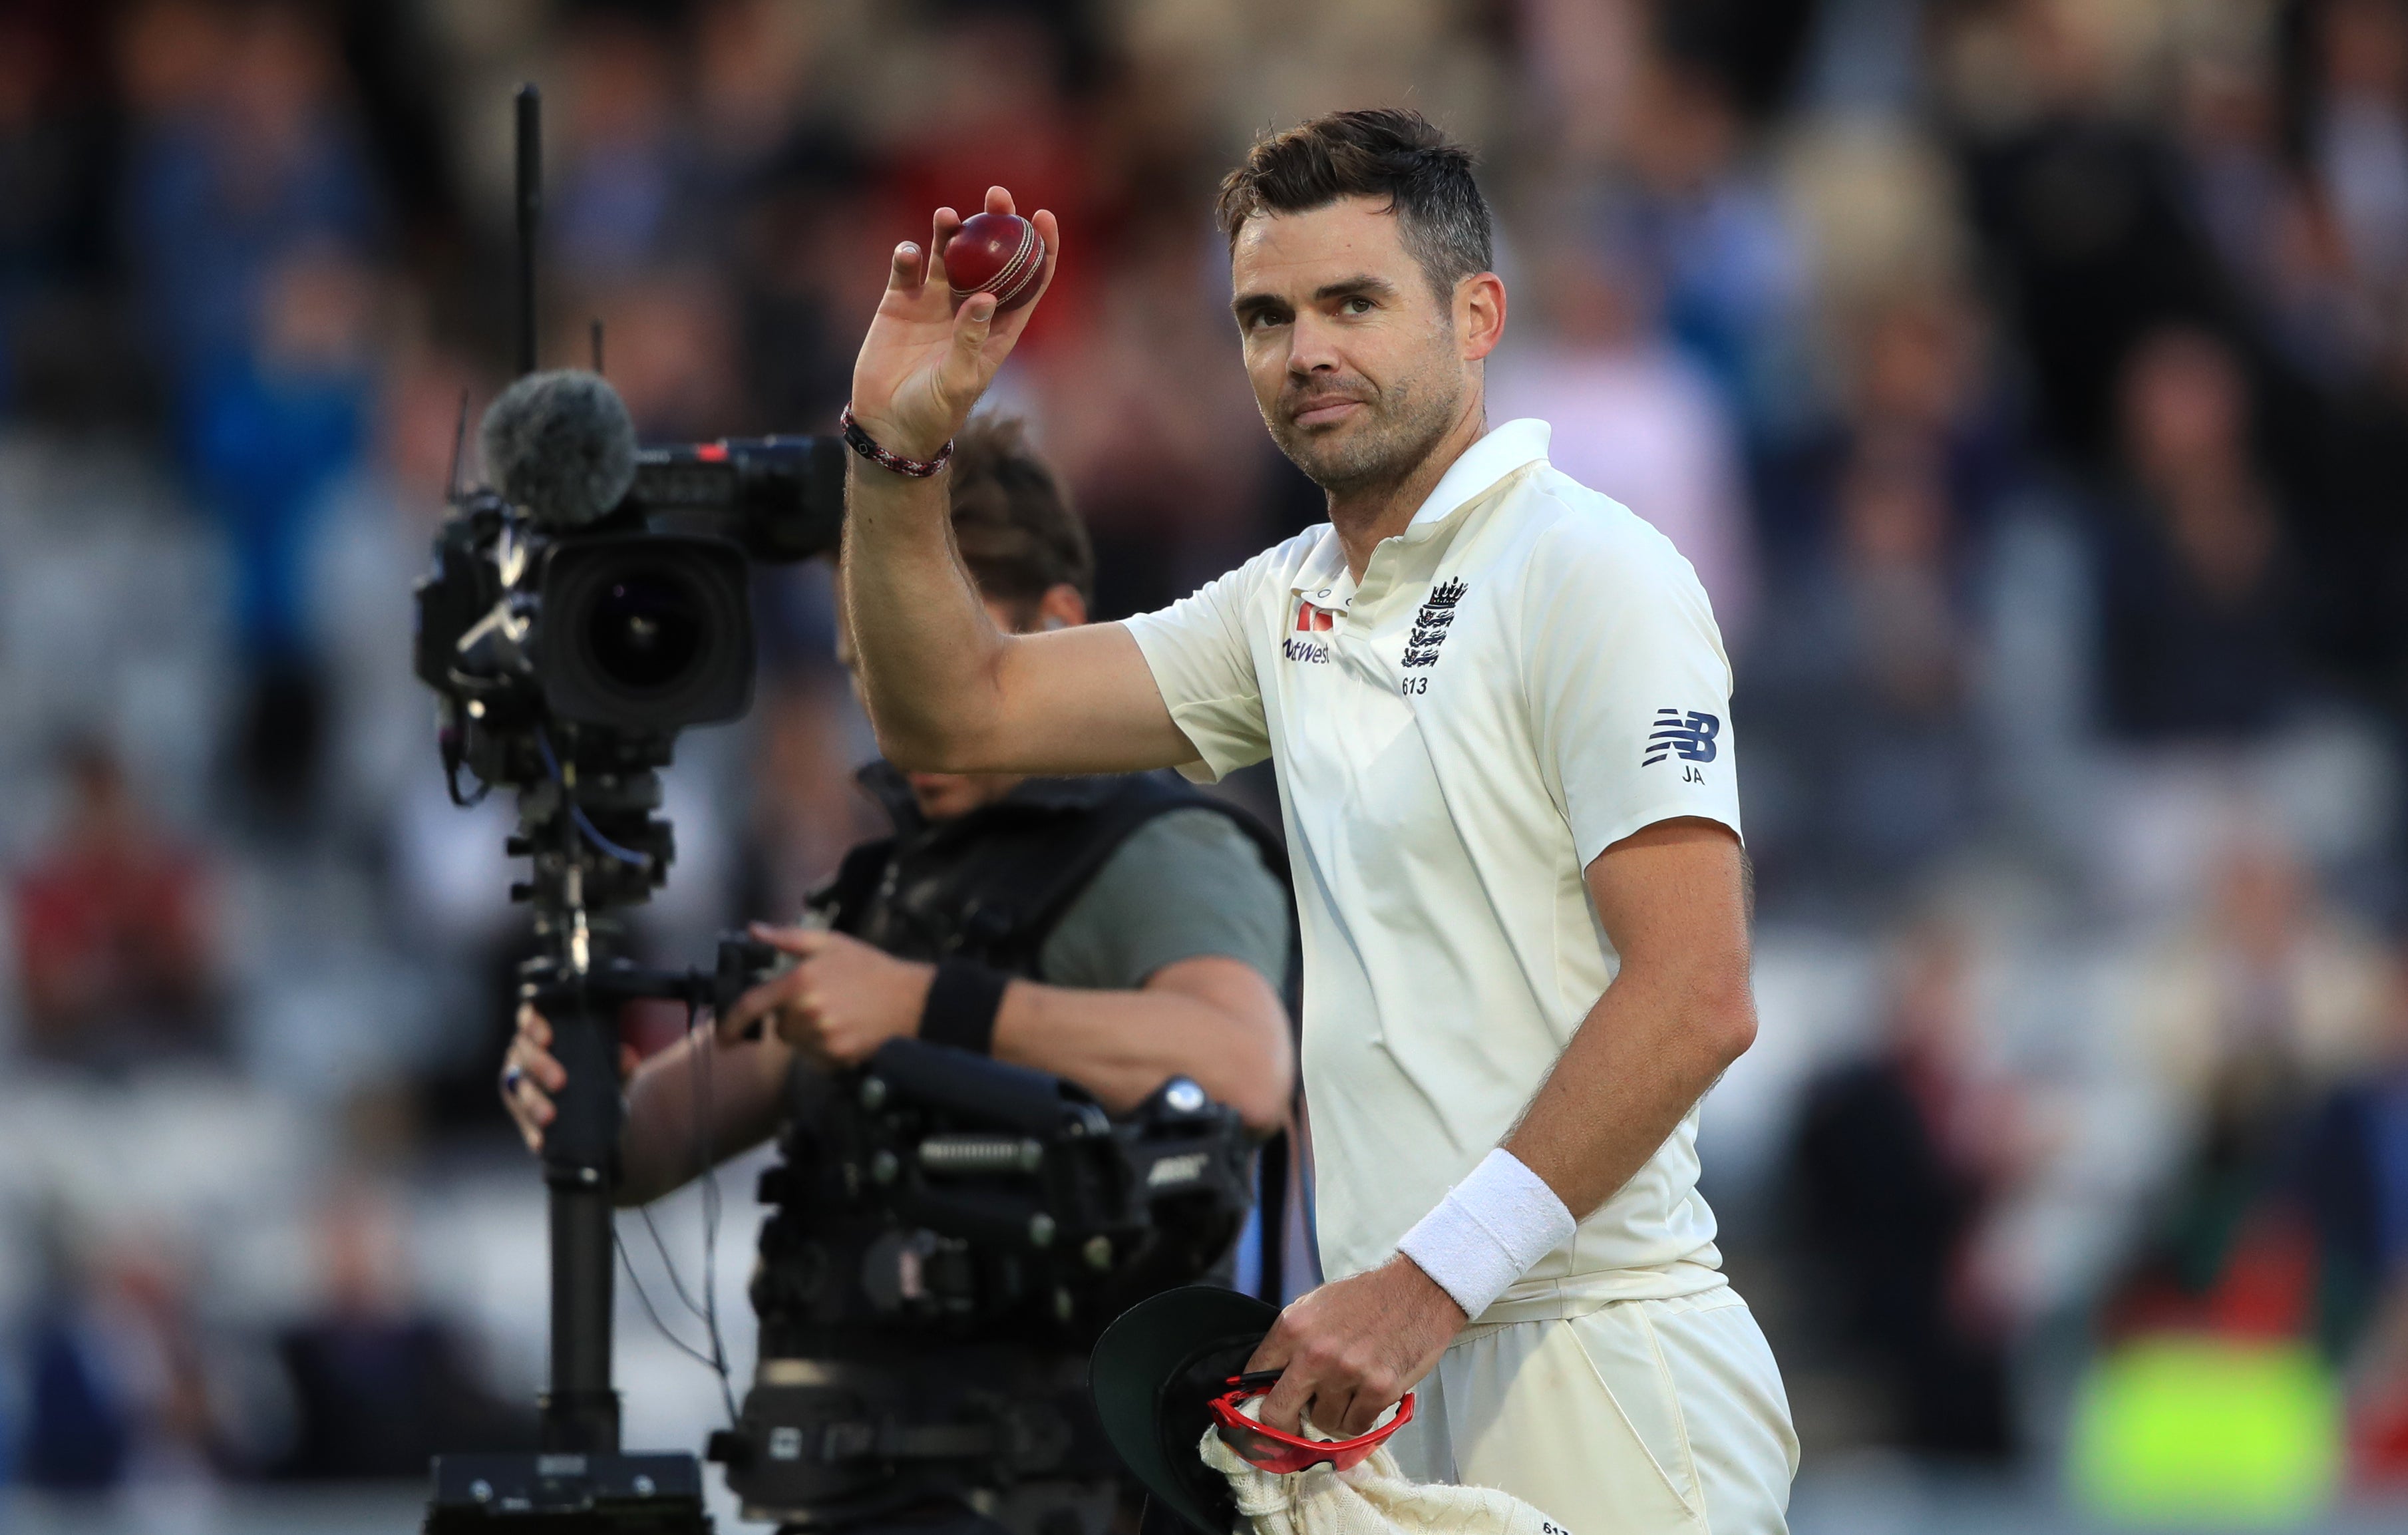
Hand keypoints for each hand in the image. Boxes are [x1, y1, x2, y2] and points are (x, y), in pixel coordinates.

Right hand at [500, 1005, 639, 1154]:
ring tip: (548, 1117)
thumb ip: (619, 1060)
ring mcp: (518, 1081)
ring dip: (532, 1103)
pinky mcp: (520, 1111)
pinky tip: (540, 1142)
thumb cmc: (599, 1070)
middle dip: (540, 1067)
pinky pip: (521, 1121)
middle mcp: (524, 1052)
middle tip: (560, 1082)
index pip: (530, 1018)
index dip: (533, 1024)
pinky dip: (530, 1132)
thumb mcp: (613, 1063)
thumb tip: (626, 1059)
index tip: (547, 1039)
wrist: (600, 1110)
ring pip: (517, 1088)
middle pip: (524, 1054)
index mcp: (542, 1031)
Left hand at [719, 923, 934, 1067]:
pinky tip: (844, 1030)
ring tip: (836, 1015)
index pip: (752, 1005)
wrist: (913, 1000)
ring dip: (807, 1033)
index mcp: (801, 982)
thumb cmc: (872, 969)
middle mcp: (808, 1012)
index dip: (731, 1022)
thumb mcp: (831, 943)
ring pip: (797, 1043)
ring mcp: (823, 1037)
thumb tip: (756, 931)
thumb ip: (789, 938)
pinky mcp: (837, 1057)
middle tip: (819, 1003)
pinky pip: (815, 1058)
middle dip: (791, 1017)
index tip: (724, 1034)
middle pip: (779, 1027)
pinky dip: (823, 1048)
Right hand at [850, 186, 1059, 459]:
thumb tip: (985, 297)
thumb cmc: (935, 411)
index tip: (1043, 216)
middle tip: (997, 194)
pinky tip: (909, 253)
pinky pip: (907, 270)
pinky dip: (908, 256)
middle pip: (990, 256)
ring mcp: (934, 303)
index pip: (1029, 281)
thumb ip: (971, 340)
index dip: (1040, 247)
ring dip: (949, 231)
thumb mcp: (959, 381)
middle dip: (996, 222)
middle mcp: (969, 308)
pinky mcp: (899, 303)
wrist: (890, 425)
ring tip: (947, 215)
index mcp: (998, 327)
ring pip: (948, 254)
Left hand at [1244, 1256, 1467, 1437]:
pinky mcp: (1378, 1389)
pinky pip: (1355, 1426)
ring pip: (1323, 1424)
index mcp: (1293, 1327)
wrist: (1418, 1291)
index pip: (1254, 1375)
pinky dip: (1361, 1418)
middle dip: (1284, 1425)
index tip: (1262, 1408)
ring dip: (1334, 1415)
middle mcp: (1315, 1352)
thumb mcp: (1316, 1307)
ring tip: (1349, 1391)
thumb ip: (1291, 1342)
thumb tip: (1266, 1381)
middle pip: (1276, 1414)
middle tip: (1296, 1425)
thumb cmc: (1366, 1299)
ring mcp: (1347, 1373)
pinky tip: (1368, 1396)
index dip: (1256, 1396)